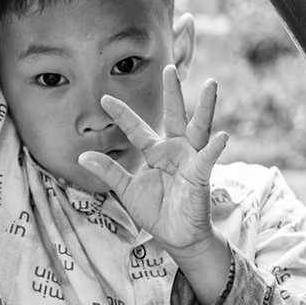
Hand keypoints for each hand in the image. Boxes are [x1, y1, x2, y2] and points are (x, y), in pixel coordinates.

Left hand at [77, 68, 228, 255]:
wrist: (177, 237)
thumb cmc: (155, 212)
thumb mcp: (127, 190)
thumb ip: (109, 171)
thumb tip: (83, 155)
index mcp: (155, 152)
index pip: (136, 128)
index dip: (121, 114)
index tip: (104, 98)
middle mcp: (175, 149)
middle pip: (175, 114)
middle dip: (173, 91)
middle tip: (170, 67)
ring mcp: (191, 159)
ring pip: (199, 127)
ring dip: (206, 106)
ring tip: (211, 84)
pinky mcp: (202, 175)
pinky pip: (208, 159)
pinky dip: (215, 148)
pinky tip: (223, 135)